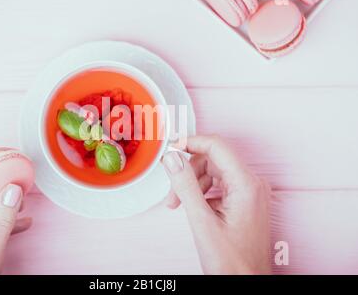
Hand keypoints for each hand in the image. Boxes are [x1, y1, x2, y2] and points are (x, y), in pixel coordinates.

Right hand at [162, 135, 270, 273]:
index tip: (172, 148)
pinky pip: (220, 186)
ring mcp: (250, 193)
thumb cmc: (233, 262)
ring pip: (214, 173)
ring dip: (193, 184)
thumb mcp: (202, 221)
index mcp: (246, 184)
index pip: (217, 146)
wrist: (247, 283)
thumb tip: (173, 159)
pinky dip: (202, 193)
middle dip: (189, 171)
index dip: (191, 143)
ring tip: (179, 204)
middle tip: (172, 190)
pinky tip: (194, 208)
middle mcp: (252, 185)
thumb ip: (186, 186)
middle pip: (213, 160)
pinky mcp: (245, 202)